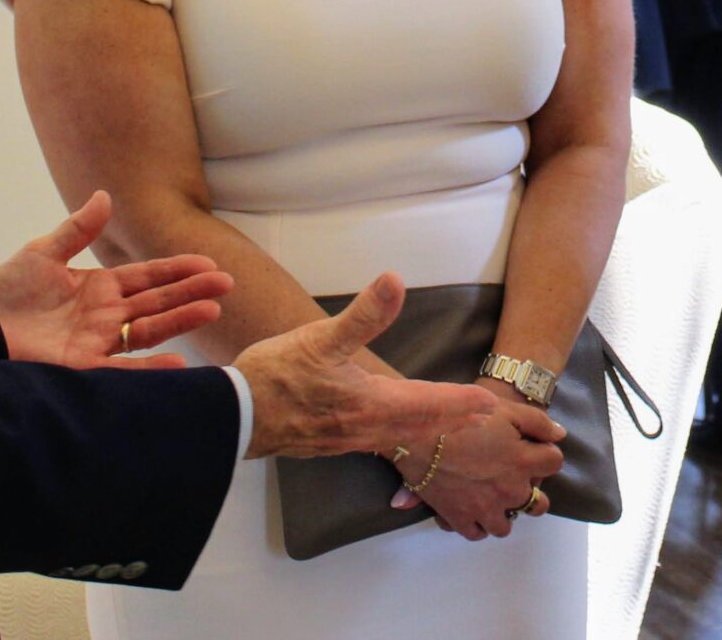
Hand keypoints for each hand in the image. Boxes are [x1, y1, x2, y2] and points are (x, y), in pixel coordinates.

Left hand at [0, 190, 231, 370]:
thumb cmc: (3, 292)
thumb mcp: (42, 253)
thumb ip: (77, 229)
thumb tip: (105, 196)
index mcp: (99, 288)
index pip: (147, 277)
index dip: (177, 270)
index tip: (209, 264)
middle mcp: (104, 316)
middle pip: (156, 302)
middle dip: (191, 293)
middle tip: (226, 284)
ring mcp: (95, 343)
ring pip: (147, 330)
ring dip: (180, 320)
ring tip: (212, 309)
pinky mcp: (80, 368)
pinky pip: (122, 369)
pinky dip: (150, 367)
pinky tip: (178, 360)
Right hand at [234, 273, 498, 459]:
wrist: (233, 416)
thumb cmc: (275, 375)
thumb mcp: (321, 337)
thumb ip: (363, 314)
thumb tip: (395, 281)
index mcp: (370, 403)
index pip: (427, 403)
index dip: (459, 402)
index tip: (488, 404)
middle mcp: (363, 427)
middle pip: (419, 425)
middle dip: (452, 419)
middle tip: (484, 416)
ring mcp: (345, 439)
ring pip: (398, 435)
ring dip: (428, 429)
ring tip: (450, 423)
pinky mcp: (326, 442)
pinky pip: (376, 440)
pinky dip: (398, 434)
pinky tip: (392, 430)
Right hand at [389, 386, 566, 540]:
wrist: (418, 429)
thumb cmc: (462, 414)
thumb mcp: (505, 409)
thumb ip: (538, 422)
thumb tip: (560, 435)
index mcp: (522, 461)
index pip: (555, 464)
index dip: (547, 455)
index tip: (536, 451)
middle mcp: (508, 490)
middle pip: (537, 505)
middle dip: (531, 494)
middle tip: (516, 481)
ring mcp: (484, 508)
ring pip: (505, 526)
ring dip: (503, 513)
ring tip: (493, 498)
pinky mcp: (458, 517)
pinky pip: (476, 533)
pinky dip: (476, 524)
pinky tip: (472, 509)